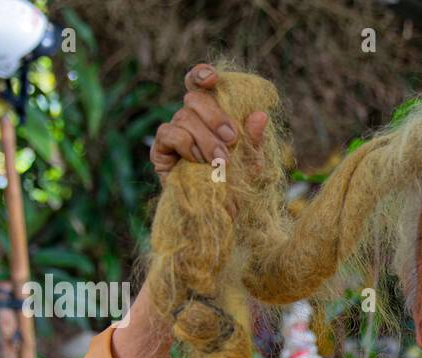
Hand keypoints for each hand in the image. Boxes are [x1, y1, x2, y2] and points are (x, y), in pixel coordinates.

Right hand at [150, 63, 269, 187]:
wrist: (219, 217)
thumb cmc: (236, 188)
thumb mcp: (252, 165)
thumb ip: (255, 141)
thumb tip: (260, 116)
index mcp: (210, 116)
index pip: (199, 85)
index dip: (202, 75)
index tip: (213, 79)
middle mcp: (190, 120)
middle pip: (194, 98)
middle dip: (215, 116)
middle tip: (232, 140)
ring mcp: (173, 133)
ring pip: (184, 117)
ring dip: (206, 139)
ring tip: (221, 162)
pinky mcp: (160, 150)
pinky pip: (170, 134)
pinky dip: (187, 146)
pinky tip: (198, 162)